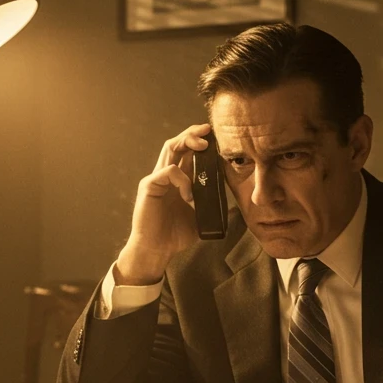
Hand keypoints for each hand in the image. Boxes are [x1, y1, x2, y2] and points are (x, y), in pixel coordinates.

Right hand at [115, 123, 211, 284]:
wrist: (157, 250)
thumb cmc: (175, 235)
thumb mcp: (200, 216)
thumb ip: (211, 205)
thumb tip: (233, 202)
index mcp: (177, 179)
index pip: (187, 151)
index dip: (199, 140)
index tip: (215, 136)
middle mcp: (165, 174)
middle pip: (177, 142)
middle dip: (193, 132)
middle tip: (209, 131)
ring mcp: (156, 179)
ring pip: (169, 148)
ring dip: (187, 142)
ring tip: (204, 146)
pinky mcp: (149, 187)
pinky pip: (168, 172)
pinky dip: (183, 180)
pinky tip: (190, 196)